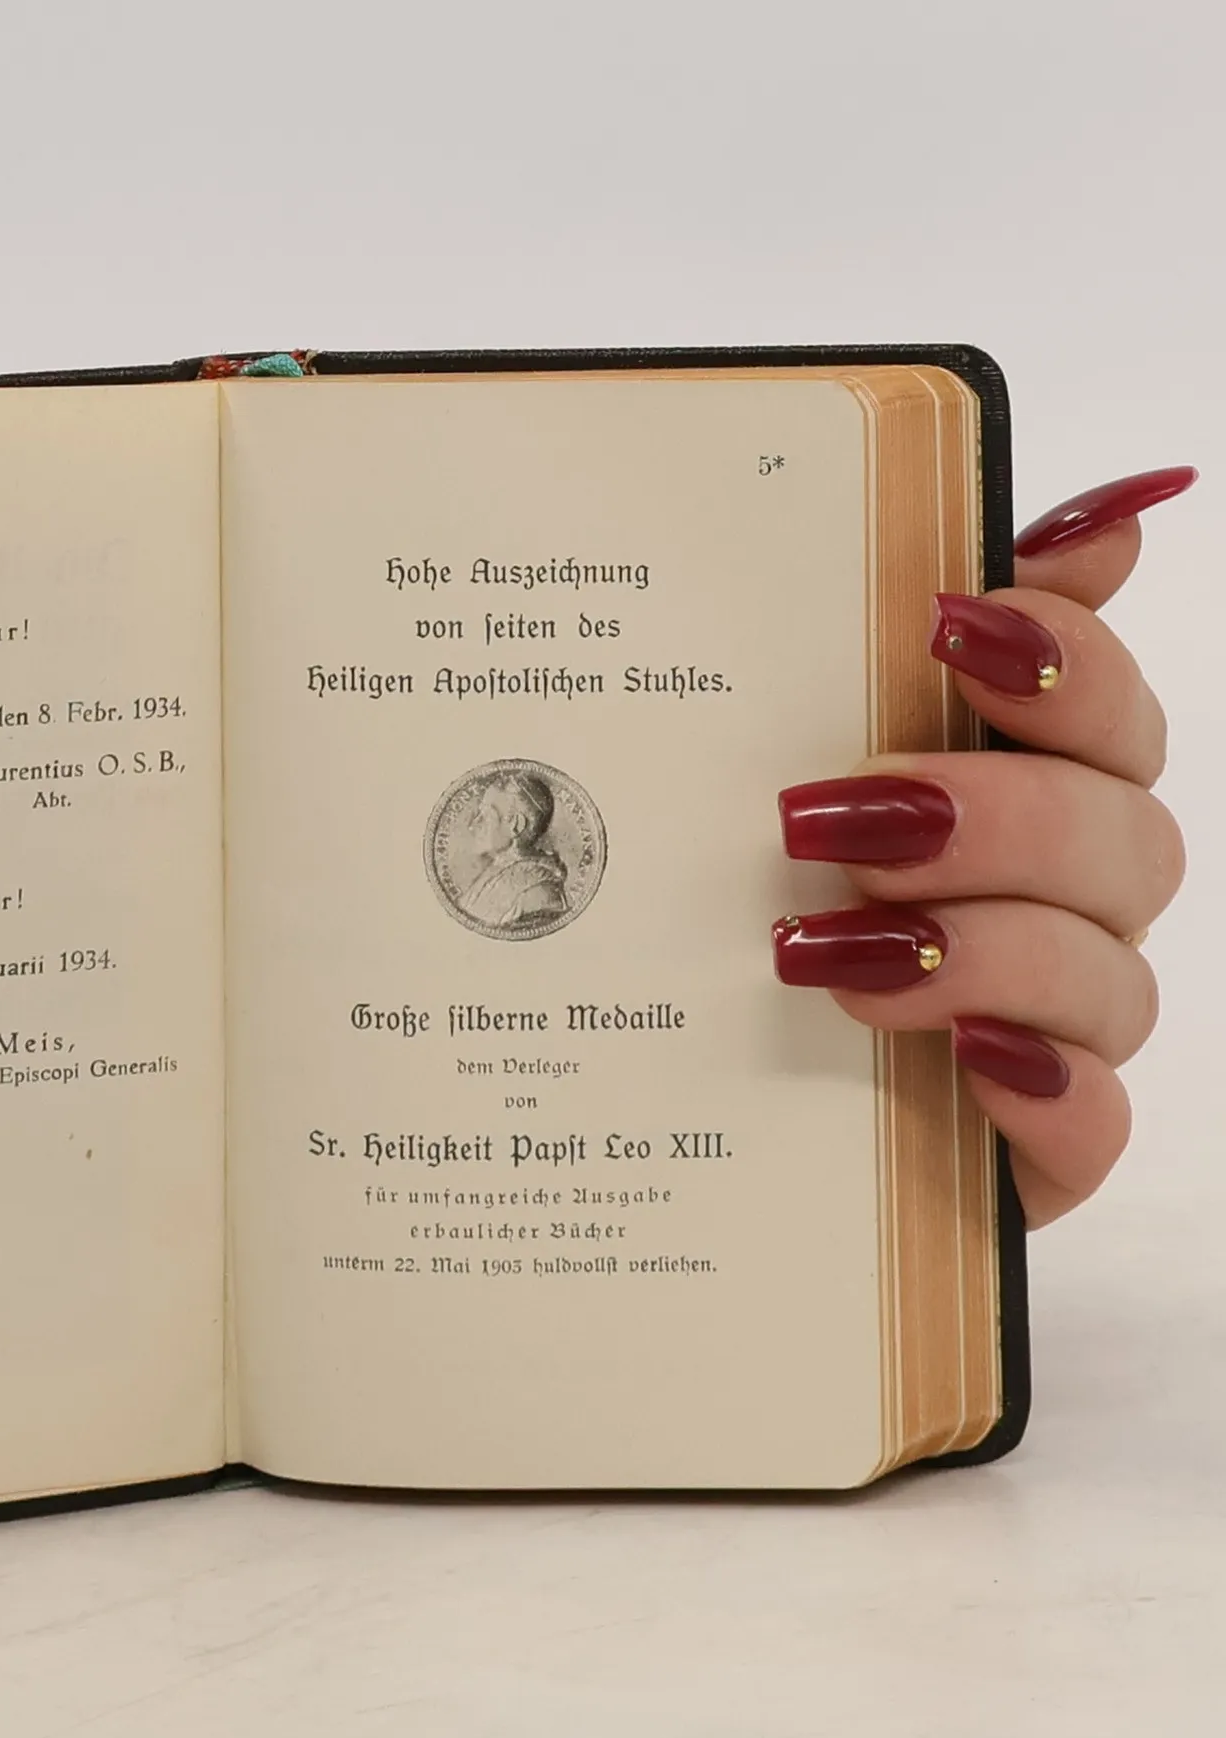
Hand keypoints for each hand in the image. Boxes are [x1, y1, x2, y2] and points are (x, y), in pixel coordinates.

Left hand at [773, 467, 1194, 1228]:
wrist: (705, 1090)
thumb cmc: (762, 895)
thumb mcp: (788, 759)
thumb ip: (901, 643)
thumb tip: (1109, 509)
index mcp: (1019, 790)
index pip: (1101, 705)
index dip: (1059, 658)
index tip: (948, 627)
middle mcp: (1061, 902)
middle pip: (1117, 835)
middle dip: (990, 816)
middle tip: (837, 820)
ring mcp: (1060, 1027)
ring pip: (1109, 977)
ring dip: (978, 949)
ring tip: (822, 949)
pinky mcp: (1039, 1143)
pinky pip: (1095, 1123)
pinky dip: (1045, 1088)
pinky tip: (970, 1057)